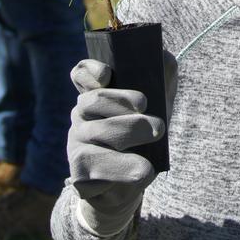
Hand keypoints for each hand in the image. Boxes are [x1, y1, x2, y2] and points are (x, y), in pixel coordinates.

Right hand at [67, 52, 177, 236]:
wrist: (131, 183)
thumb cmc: (145, 136)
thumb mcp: (158, 103)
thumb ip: (161, 75)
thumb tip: (163, 56)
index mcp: (95, 95)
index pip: (81, 74)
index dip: (91, 71)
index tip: (109, 75)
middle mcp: (80, 116)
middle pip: (92, 101)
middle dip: (123, 101)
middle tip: (151, 107)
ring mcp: (76, 144)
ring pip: (98, 133)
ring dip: (131, 131)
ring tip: (157, 132)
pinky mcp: (79, 173)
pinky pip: (100, 168)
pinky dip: (126, 167)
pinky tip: (144, 169)